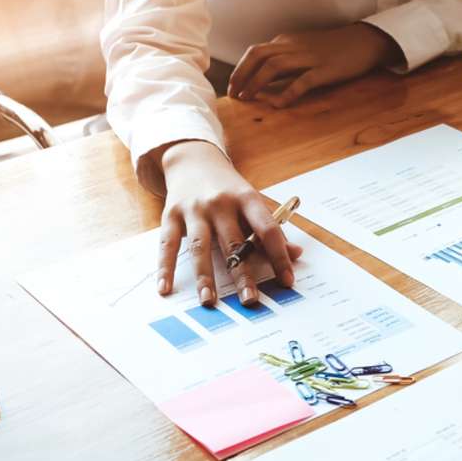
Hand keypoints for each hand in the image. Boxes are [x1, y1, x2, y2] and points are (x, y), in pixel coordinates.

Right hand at [156, 140, 302, 306]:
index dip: (279, 256)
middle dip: (242, 274)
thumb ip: (270, 229)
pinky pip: (168, 244)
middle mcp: (221, 203)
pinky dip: (165, 267)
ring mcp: (194, 209)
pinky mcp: (171, 214)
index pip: (268, 230)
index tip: (287, 281)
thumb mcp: (252, 202)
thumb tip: (296, 254)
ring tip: (208, 300)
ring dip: (205, 276)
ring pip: (201, 247)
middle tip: (250, 300)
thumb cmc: (228, 188)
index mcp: (247, 199)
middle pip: (234, 243)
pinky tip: (165, 287)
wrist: (193, 160)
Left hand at [228, 23, 400, 107]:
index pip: (255, 52)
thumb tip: (265, 78)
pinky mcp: (325, 70)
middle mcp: (293, 47)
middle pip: (258, 57)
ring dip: (257, 83)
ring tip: (247, 98)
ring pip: (274, 67)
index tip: (232, 87)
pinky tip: (278, 105)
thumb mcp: (304, 48)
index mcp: (287, 41)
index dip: (239, 69)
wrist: (364, 41)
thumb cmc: (334, 47)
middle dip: (241, 75)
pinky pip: (302, 81)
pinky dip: (287, 93)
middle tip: (234, 94)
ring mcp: (309, 58)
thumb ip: (285, 59)